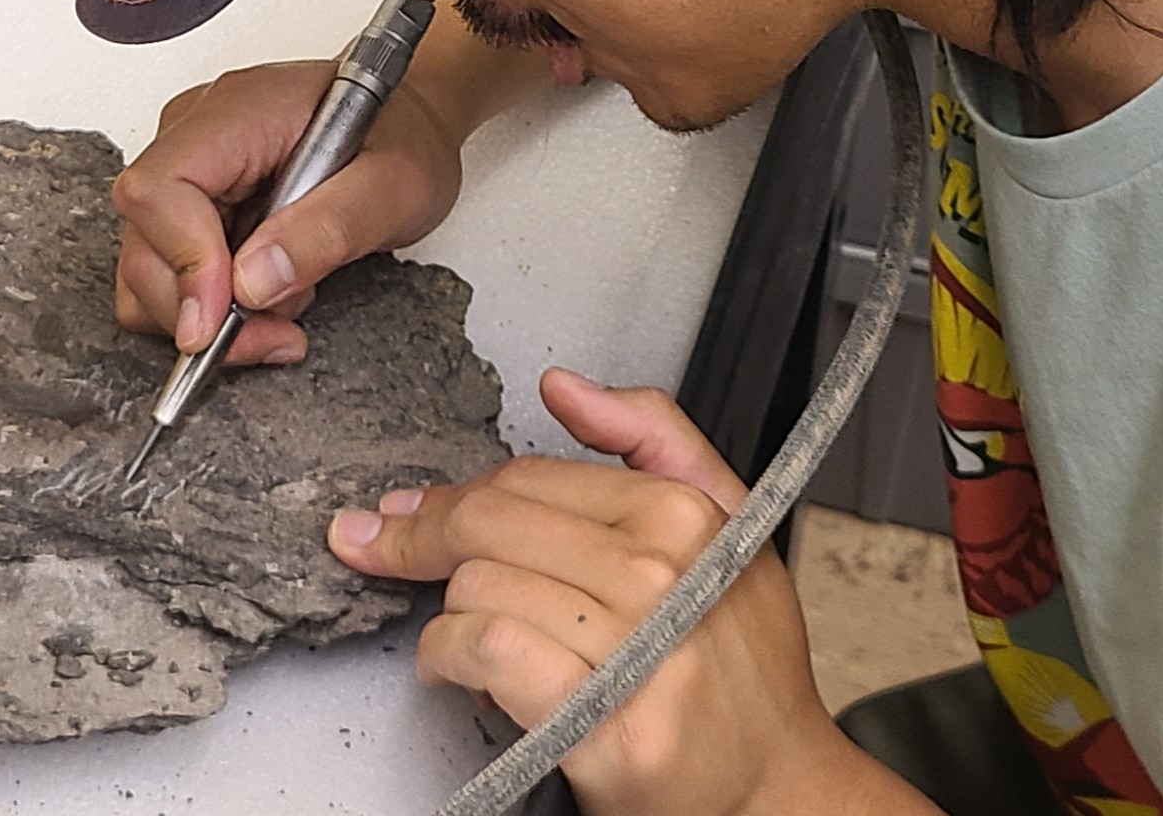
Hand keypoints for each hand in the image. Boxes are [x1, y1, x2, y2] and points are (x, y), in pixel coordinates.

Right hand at [111, 57, 468, 365]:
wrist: (412, 120)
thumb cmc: (405, 137)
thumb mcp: (395, 186)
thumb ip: (326, 230)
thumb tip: (249, 284)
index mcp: (239, 111)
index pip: (159, 187)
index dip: (182, 261)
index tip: (225, 318)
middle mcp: (197, 132)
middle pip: (144, 236)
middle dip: (197, 309)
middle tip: (274, 338)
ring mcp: (191, 166)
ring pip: (147, 263)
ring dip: (203, 314)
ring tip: (283, 315)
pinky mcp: (195, 201)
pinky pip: (170, 267)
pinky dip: (208, 306)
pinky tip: (267, 298)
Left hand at [327, 370, 934, 815]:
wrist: (778, 784)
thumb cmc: (740, 655)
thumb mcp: (724, 521)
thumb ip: (649, 433)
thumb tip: (563, 386)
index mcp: (679, 514)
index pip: (523, 478)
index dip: (452, 493)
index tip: (406, 507)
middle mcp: (658, 574)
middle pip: (488, 524)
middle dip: (421, 536)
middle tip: (384, 545)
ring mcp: (633, 652)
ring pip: (477, 585)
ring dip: (445, 611)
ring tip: (462, 632)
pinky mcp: (605, 728)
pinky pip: (486, 650)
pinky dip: (449, 654)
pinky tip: (454, 664)